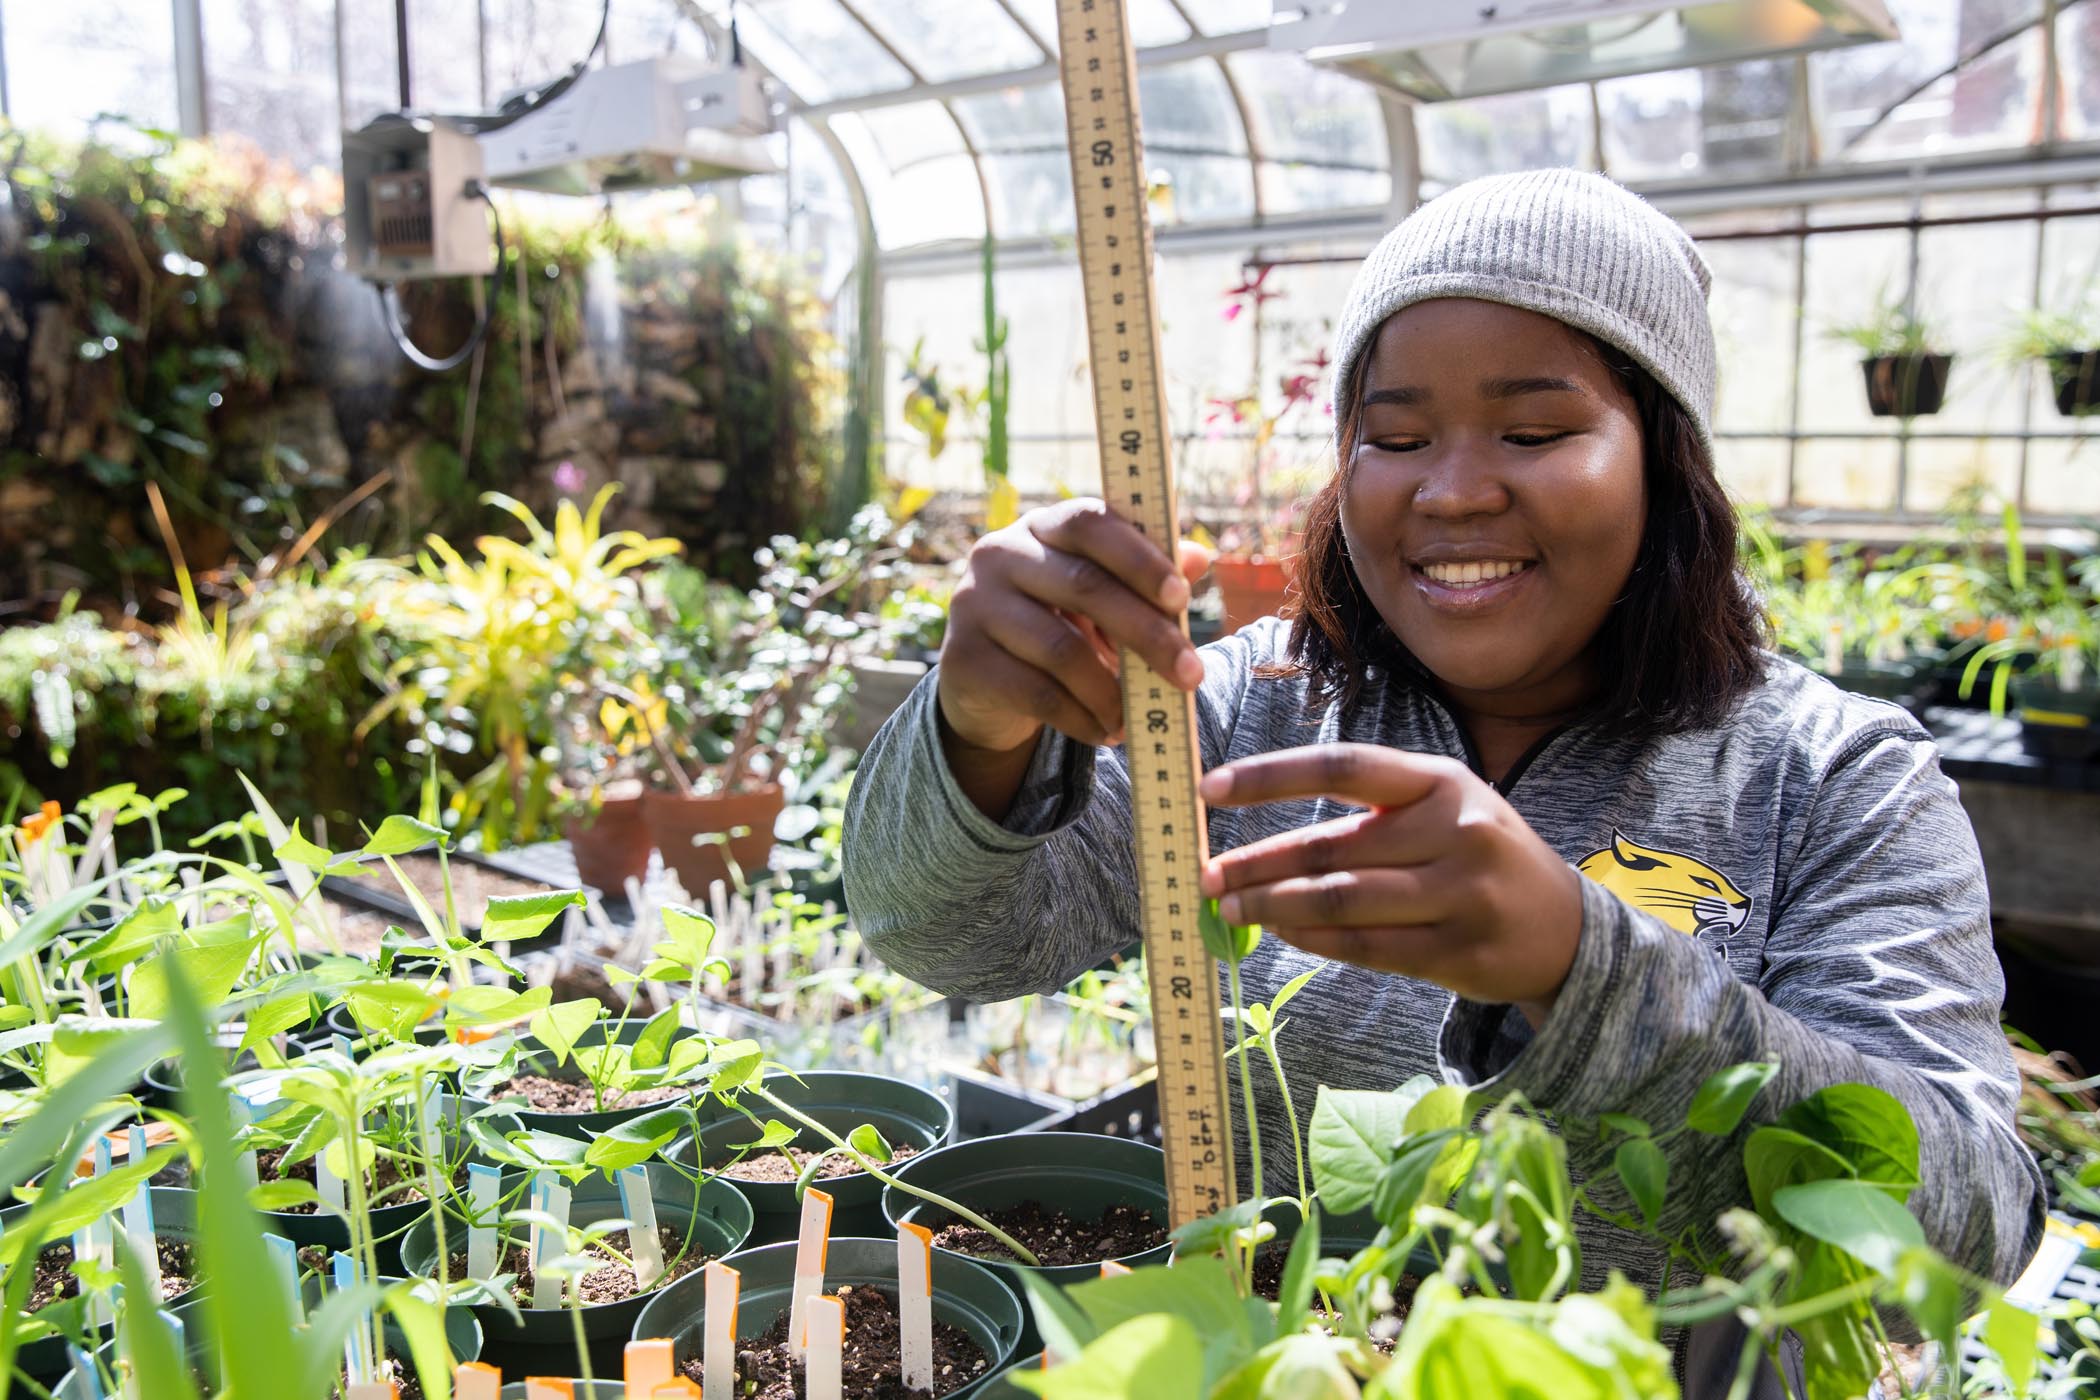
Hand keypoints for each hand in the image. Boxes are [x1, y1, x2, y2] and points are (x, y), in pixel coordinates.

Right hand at [938, 498, 1211, 753]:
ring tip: (1140, 718)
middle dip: (1147, 634)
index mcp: (1041, 526)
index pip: (1089, 522)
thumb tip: (1199, 558)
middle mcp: (999, 554)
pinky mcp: (962, 659)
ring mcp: (973, 604)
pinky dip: (1082, 719)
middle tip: (1190, 674)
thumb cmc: (1059, 625)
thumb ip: (1146, 577)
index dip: (1138, 557)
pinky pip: (1036, 694)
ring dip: (1112, 692)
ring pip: (1060, 649)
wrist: (985, 682)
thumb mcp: (1100, 598)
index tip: (1181, 597)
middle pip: (1083, 586)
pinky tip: (1107, 732)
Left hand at [1198, 744, 1582, 1022]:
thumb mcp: (1444, 810)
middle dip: (1257, 864)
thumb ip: (1370, 816)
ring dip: (1274, 907)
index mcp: (1441, 781)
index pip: (1342, 766)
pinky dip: (1315, 941)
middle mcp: (1456, 830)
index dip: (1271, 777)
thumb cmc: (1481, 857)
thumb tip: (1264, 842)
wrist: (1567, 929)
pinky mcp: (1459, 952)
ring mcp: (1462, 895)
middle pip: (1330, 847)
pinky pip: (1367, 947)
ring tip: (1231, 908)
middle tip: (1207, 876)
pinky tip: (1282, 934)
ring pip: (1342, 901)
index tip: (1211, 788)